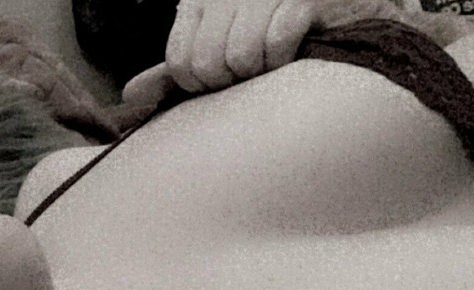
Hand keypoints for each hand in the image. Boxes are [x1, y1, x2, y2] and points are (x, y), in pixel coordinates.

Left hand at [123, 0, 403, 105]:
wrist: (342, 9)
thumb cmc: (272, 32)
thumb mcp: (217, 43)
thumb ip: (178, 68)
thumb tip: (130, 97)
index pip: (180, 61)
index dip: (201, 84)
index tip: (224, 82)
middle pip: (208, 64)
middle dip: (232, 82)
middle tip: (254, 74)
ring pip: (242, 56)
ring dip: (263, 72)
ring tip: (277, 62)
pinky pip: (279, 42)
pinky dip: (289, 57)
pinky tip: (299, 51)